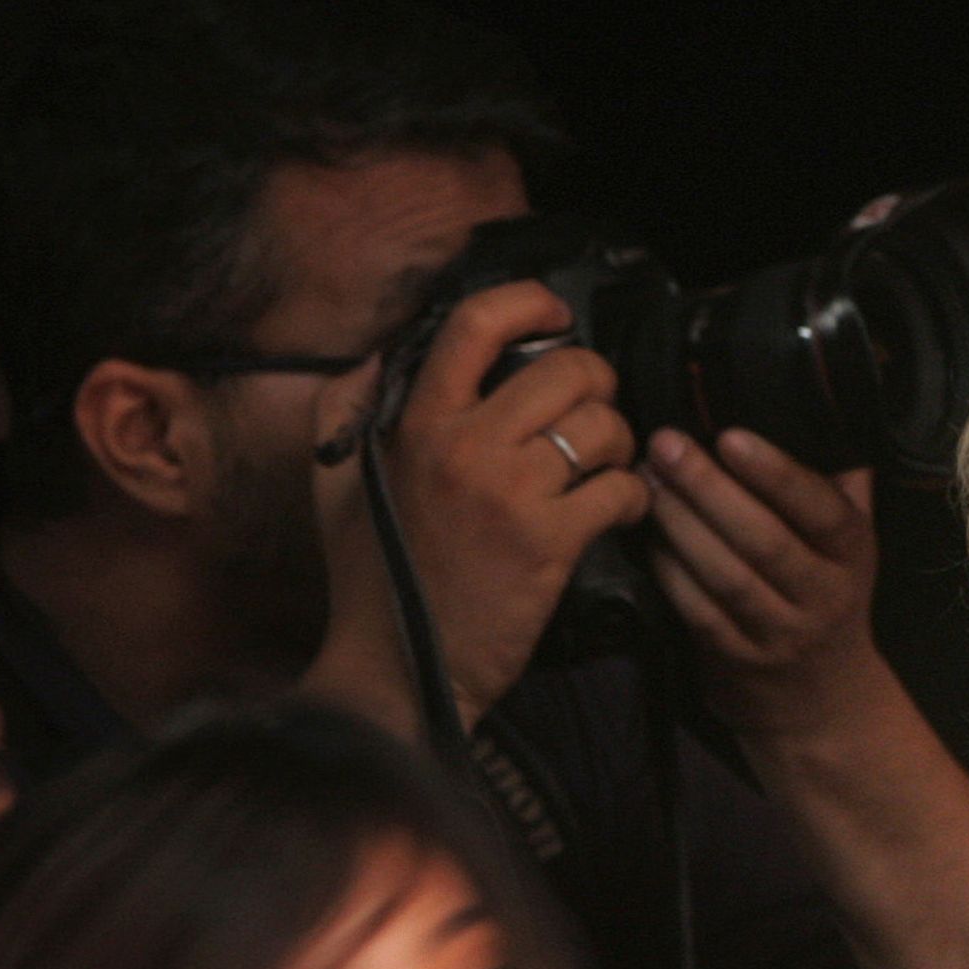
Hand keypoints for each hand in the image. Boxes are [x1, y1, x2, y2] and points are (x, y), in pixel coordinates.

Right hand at [313, 280, 652, 726]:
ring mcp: (508, 491)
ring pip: (601, 426)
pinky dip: (632, 497)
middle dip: (597, 384)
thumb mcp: (336, 478)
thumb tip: (379, 352)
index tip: (556, 313)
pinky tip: (618, 512)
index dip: (529, 301)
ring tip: (607, 467)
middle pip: (564, 369)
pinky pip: (620, 489)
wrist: (397, 667)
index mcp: (413, 420)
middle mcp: (462, 443)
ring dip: (620, 443)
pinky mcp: (549, 541)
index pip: (475, 324)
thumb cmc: (371, 577)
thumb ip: (350, 406)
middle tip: (596, 412)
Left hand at [641, 426, 893, 743]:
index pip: (821, 511)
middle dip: (710, 489)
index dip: (777, 474)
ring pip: (726, 575)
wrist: (824, 702)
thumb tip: (827, 407)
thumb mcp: (852, 545)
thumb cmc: (828, 598)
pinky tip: (644, 535)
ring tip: (646, 480)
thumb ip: (840, 485)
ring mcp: (780, 633)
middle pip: (764, 540)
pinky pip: (697, 610)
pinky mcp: (738, 661)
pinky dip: (669, 571)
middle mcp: (822, 596)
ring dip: (680, 525)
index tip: (730, 436)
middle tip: (664, 443)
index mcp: (852, 555)